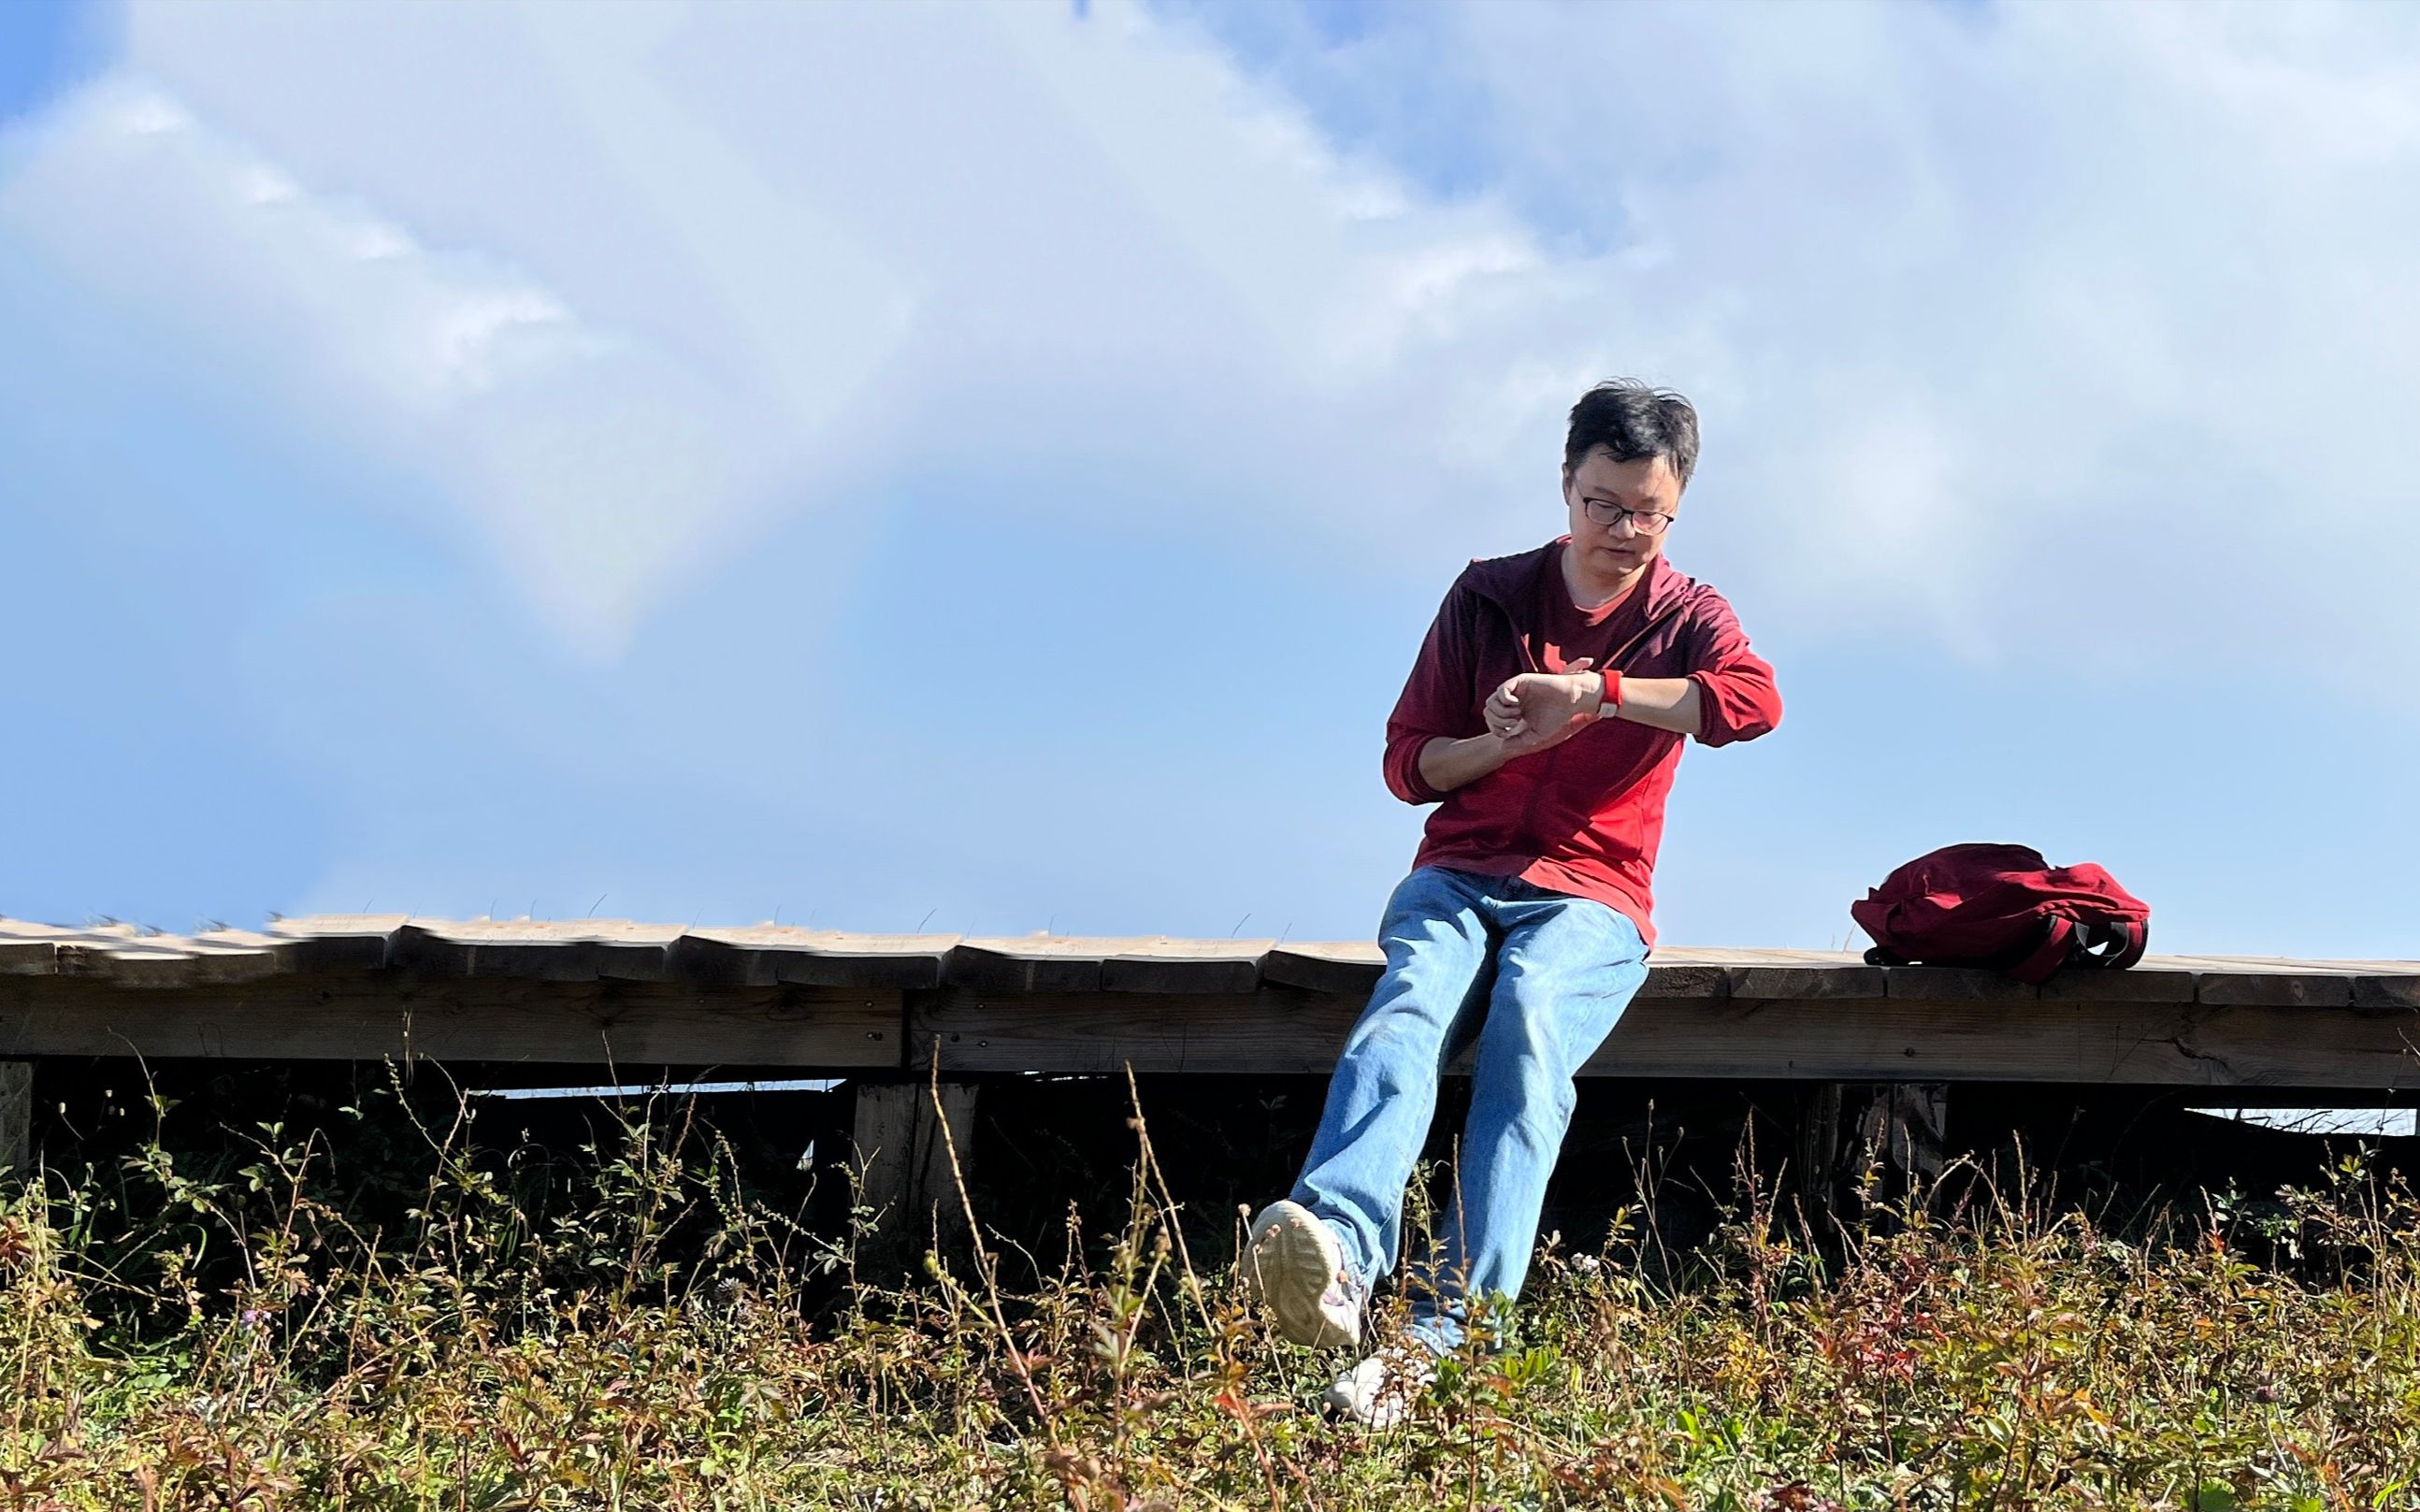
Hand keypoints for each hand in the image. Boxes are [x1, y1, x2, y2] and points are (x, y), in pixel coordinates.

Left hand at [1484, 658, 1603, 757]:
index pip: (1492, 719)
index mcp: (1513, 710)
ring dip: (1501, 712)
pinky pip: (1501, 690)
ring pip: (1491, 701)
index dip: (1496, 729)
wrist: (1571, 701)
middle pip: (1488, 710)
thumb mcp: (1535, 734)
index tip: (1509, 732)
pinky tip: (1518, 707)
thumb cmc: (1556, 717)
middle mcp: (1512, 699)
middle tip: (1514, 724)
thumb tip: (1500, 746)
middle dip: (1497, 722)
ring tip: (1517, 716)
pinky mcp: (1520, 681)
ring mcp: (1515, 689)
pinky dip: (1505, 701)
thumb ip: (1518, 741)